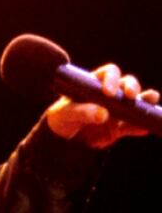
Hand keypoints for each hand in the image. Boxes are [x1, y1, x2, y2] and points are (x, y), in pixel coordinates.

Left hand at [44, 63, 159, 147]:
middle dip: (132, 87)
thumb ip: (82, 112)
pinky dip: (140, 126)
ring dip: (145, 102)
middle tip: (129, 96)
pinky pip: (133, 125)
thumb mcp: (66, 114)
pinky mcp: (119, 127)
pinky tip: (146, 127)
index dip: (111, 79)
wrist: (62, 139)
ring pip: (136, 103)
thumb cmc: (62, 118)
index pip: (109, 73)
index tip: (108, 92)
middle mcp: (110, 94)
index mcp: (95, 83)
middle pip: (127, 83)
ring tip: (150, 102)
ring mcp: (117, 110)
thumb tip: (103, 114)